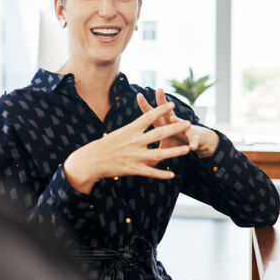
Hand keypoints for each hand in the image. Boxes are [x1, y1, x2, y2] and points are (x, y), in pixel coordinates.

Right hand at [63, 101, 190, 193]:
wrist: (91, 160)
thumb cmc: (105, 145)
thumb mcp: (119, 133)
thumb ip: (134, 130)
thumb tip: (144, 123)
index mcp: (130, 130)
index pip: (148, 117)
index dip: (161, 110)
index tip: (172, 104)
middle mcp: (134, 141)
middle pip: (159, 134)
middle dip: (175, 128)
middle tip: (188, 123)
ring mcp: (134, 156)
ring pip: (159, 154)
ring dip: (174, 152)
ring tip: (188, 149)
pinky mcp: (133, 169)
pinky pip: (150, 172)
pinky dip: (161, 174)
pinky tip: (172, 175)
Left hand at [136, 89, 218, 157]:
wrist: (195, 142)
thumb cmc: (175, 141)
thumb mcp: (163, 142)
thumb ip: (152, 145)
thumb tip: (137, 149)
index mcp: (162, 124)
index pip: (152, 114)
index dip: (145, 105)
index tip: (139, 95)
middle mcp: (173, 122)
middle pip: (166, 111)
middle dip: (162, 100)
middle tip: (159, 90)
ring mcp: (184, 128)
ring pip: (181, 122)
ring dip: (177, 121)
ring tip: (173, 119)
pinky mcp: (194, 137)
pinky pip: (193, 140)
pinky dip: (193, 143)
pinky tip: (192, 146)